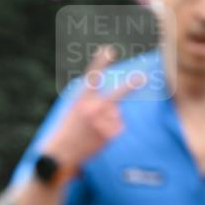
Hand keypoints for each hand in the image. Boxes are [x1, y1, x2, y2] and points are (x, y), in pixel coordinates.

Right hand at [44, 46, 144, 168]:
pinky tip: (97, 138)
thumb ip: (92, 102)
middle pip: (117, 95)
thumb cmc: (68, 130)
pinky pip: (117, 127)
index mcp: (81, 100)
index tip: (109, 50)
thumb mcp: (74, 110)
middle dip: (131, 85)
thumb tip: (117, 106)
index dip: (100, 63)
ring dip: (109, 120)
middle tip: (144, 76)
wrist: (60, 154)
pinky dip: (110, 131)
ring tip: (92, 131)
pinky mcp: (108, 135)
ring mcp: (101, 123)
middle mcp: (92, 110)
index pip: (92, 78)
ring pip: (116, 115)